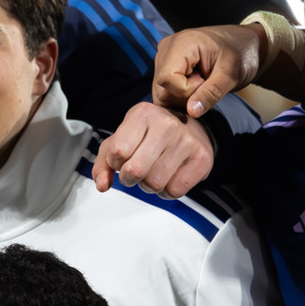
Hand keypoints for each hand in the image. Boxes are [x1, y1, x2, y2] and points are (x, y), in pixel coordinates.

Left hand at [90, 102, 214, 198]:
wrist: (189, 127)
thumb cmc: (149, 136)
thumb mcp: (121, 140)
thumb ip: (103, 163)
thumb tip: (103, 185)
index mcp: (143, 114)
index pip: (118, 152)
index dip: (116, 163)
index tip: (124, 158)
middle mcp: (167, 124)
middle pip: (135, 171)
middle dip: (130, 178)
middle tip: (136, 171)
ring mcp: (187, 141)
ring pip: (154, 184)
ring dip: (148, 186)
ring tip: (153, 171)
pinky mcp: (202, 159)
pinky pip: (174, 192)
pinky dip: (166, 192)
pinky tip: (169, 177)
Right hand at [152, 24, 264, 117]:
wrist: (245, 46)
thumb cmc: (241, 53)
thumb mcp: (231, 74)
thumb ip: (211, 92)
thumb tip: (191, 111)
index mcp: (181, 43)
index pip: (167, 79)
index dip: (186, 90)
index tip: (206, 81)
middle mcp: (166, 49)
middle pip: (161, 89)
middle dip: (185, 97)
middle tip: (206, 85)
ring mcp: (164, 59)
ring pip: (161, 94)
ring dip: (183, 98)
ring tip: (202, 84)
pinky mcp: (166, 67)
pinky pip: (165, 92)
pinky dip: (181, 97)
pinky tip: (196, 86)